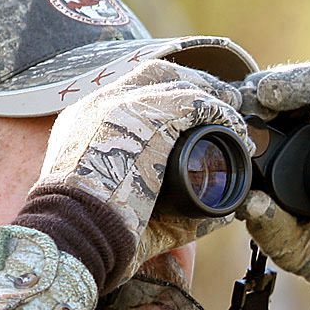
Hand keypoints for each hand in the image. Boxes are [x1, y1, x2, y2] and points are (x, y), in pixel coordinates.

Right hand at [39, 59, 250, 279]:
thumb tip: (215, 213)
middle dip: (194, 83)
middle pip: (155, 73)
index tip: (195, 108)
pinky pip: (194, 103)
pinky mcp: (143, 118)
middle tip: (224, 102)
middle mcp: (98, 105)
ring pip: (177, 84)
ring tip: (236, 114)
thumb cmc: (93, 235)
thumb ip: (164, 203)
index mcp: (84, 123)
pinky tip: (236, 129)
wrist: (73, 236)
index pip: (131, 88)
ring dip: (212, 97)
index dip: (168, 92)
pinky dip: (221, 114)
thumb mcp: (124, 209)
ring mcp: (120, 107)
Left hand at [237, 62, 309, 309]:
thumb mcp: (295, 247)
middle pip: (299, 88)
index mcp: (295, 146)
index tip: (229, 104)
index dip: (251, 101)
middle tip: (252, 93)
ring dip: (302, 83)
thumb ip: (272, 231)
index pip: (272, 109)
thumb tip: (249, 205)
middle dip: (273, 85)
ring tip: (276, 93)